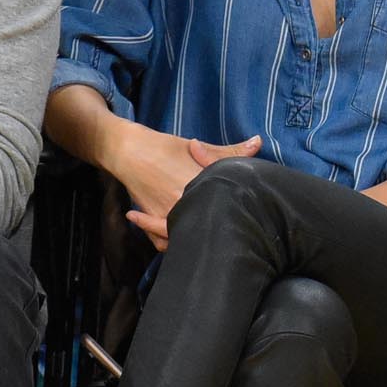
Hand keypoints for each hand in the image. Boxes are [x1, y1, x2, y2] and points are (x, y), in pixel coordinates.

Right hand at [109, 126, 260, 250]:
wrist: (128, 150)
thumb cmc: (163, 147)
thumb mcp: (196, 147)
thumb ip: (230, 152)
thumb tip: (258, 143)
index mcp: (198, 184)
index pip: (228, 202)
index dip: (241, 207)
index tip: (248, 210)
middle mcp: (183, 202)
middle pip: (211, 223)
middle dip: (223, 225)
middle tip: (234, 226)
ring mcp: (167, 215)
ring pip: (188, 237)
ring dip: (198, 237)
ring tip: (210, 236)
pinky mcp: (152, 221)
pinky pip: (165, 243)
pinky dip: (174, 243)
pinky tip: (184, 241)